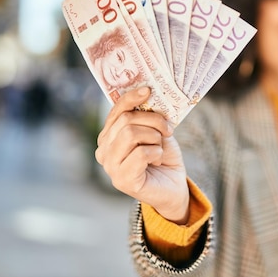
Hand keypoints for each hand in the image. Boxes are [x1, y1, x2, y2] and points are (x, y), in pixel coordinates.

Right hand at [95, 87, 188, 223]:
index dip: (131, 98)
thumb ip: (146, 116)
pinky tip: (158, 160)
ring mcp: (110, 167)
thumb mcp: (156, 131)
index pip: (116, 111)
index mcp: (108, 137)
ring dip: (154, 137)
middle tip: (167, 129)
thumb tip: (147, 92)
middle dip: (153, 120)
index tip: (148, 90)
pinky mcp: (122, 180)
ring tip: (160, 147)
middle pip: (126, 120)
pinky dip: (156, 152)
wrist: (174, 186)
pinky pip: (141, 153)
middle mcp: (103, 151)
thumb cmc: (163, 157)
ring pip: (131, 134)